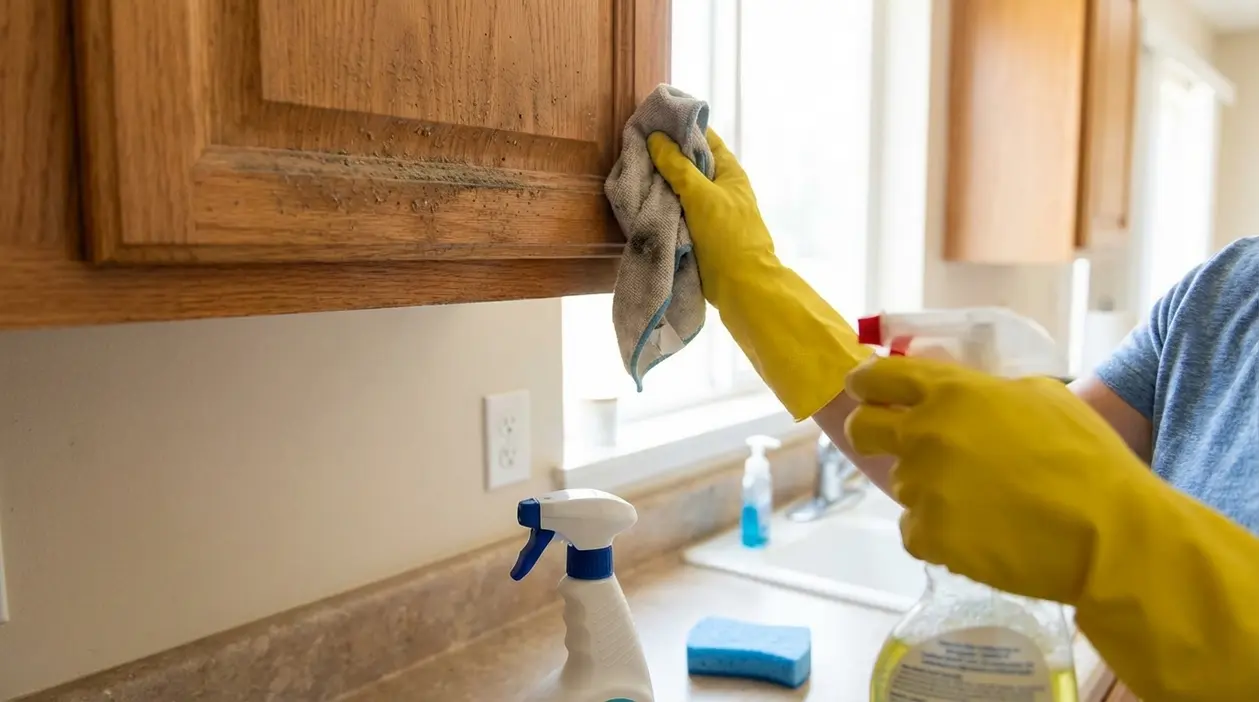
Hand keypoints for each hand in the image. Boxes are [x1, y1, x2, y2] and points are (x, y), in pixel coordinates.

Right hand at [645, 127, 868, 419]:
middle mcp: (720, 187)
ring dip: (659, 180)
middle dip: (663, 153)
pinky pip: (676, 210)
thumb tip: (656, 139)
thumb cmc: (729, 237)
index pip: (703, 137)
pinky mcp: (698, 232)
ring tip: (630, 168)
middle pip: (688, 161)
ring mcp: (709, 210)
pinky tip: (639, 199)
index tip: (650, 118)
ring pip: (680, 187)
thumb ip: (678, 167)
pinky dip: (660, 203)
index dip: (679, 126)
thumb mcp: (701, 196)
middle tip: (632, 144)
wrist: (742, 288)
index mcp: (729, 171)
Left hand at [843, 355, 1154, 603]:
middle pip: (862, 429)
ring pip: (900, 484)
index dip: (865, 384)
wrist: (1107, 532)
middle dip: (873, 434)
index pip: (875, 377)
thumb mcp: (1041, 396)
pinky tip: (978, 533)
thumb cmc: (1087, 458)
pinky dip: (937, 533)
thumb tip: (963, 396)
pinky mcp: (927, 535)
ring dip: (928, 490)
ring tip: (981, 502)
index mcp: (950, 392)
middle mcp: (923, 434)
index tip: (866, 392)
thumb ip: (987, 390)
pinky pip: (914, 530)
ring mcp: (921, 486)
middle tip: (904, 447)